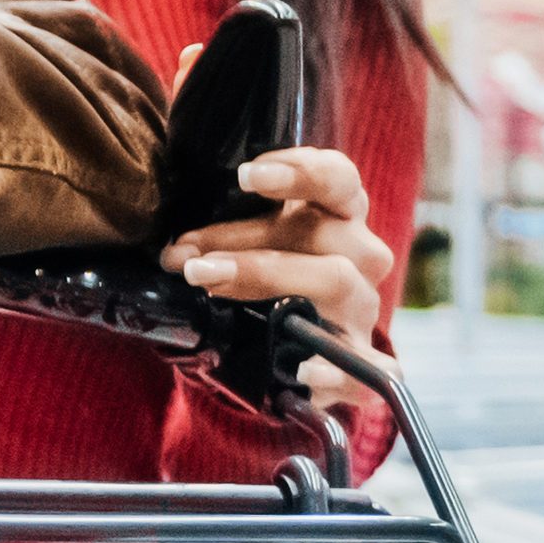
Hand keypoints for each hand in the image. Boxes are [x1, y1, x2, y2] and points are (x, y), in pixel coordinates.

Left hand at [164, 144, 393, 366]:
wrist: (289, 353)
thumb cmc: (267, 281)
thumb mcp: (250, 247)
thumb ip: (223, 241)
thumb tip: (177, 254)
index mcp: (339, 216)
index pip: (338, 180)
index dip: (301, 171)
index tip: (246, 175)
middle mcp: (360, 258)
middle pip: (324, 233)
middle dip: (249, 241)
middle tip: (188, 255)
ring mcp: (362, 311)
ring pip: (337, 281)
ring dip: (267, 278)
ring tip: (207, 281)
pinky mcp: (362, 366)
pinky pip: (366, 368)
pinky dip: (337, 370)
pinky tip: (303, 372)